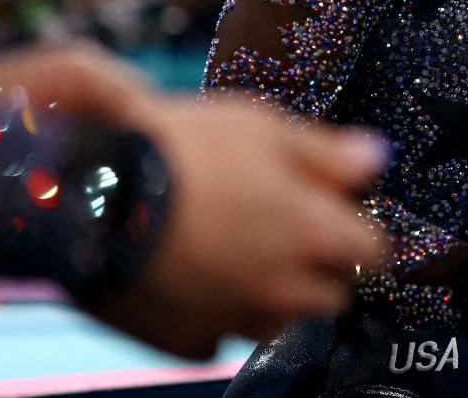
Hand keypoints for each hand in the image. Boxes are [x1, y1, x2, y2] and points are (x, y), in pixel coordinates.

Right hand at [87, 97, 389, 359]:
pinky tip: (191, 270)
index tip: (335, 210)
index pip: (373, 252)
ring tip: (231, 247)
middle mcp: (282, 290)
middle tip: (281, 225)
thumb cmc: (181, 150)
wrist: (89, 193)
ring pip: (276, 319)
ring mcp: (235, 320)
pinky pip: (218, 331)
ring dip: (268, 291)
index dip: (357, 228)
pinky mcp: (186, 340)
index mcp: (312, 235)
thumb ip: (330, 153)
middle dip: (318, 265)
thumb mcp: (265, 128)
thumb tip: (378, 159)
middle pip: (330, 294)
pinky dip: (213, 308)